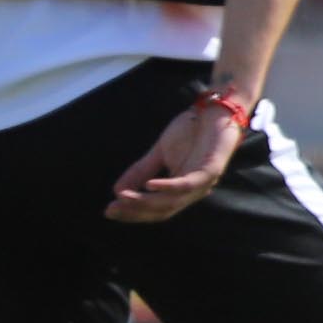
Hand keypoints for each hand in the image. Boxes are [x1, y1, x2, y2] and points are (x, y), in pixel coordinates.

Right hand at [108, 95, 247, 223]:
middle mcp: (193, 191)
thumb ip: (141, 172)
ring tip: (123, 198)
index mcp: (181, 189)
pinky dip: (167, 186)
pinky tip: (148, 185)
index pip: (156, 209)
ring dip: (145, 202)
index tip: (109, 211)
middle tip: (110, 209)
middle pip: (163, 210)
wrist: (214, 109)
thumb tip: (117, 191)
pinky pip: (188, 184)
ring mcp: (204, 181)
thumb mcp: (160, 153)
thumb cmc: (190, 131)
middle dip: (135, 211)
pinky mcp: (212, 169)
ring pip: (173, 201)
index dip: (133, 212)